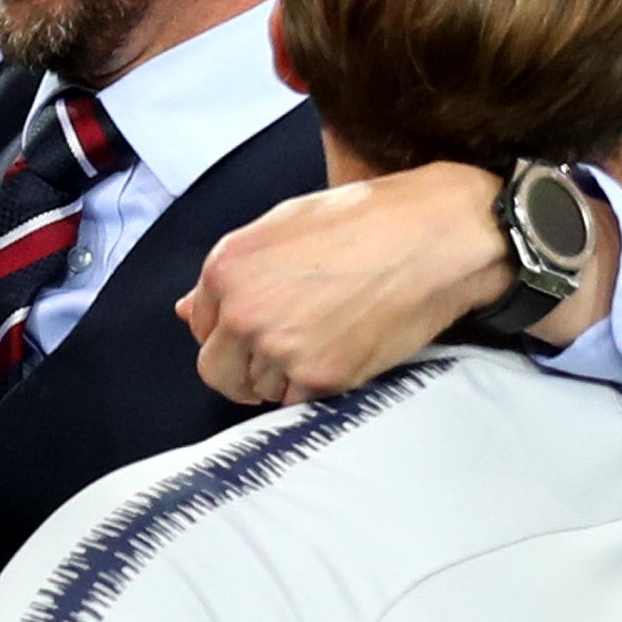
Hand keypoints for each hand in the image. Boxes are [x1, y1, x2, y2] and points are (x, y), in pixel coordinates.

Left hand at [178, 163, 515, 403]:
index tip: (260, 326)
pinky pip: (299, 402)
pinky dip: (316, 387)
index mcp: (225, 267)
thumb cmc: (364, 219)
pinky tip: (344, 351)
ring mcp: (279, 348)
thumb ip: (232, 274)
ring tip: (326, 339)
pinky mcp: (320, 377)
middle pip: (217, 371)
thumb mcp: (282, 226)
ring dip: (283, 377)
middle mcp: (242, 312)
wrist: (434, 235)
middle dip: (242, 367)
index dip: (230, 330)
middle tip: (282, 351)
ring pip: (259, 391)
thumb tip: (187, 311)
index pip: (201, 326)